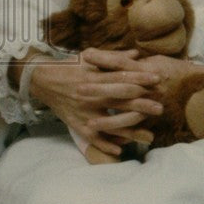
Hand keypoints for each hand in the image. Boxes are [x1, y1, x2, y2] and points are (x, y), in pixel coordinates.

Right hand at [29, 48, 163, 156]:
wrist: (42, 80)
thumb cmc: (71, 66)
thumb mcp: (90, 56)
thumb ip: (114, 57)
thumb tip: (137, 54)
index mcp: (94, 77)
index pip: (121, 77)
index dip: (141, 78)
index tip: (159, 79)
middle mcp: (90, 96)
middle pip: (120, 102)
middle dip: (142, 105)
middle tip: (161, 108)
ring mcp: (83, 112)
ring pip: (110, 124)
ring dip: (130, 131)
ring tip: (150, 136)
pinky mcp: (76, 124)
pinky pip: (92, 138)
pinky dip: (105, 145)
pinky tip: (121, 150)